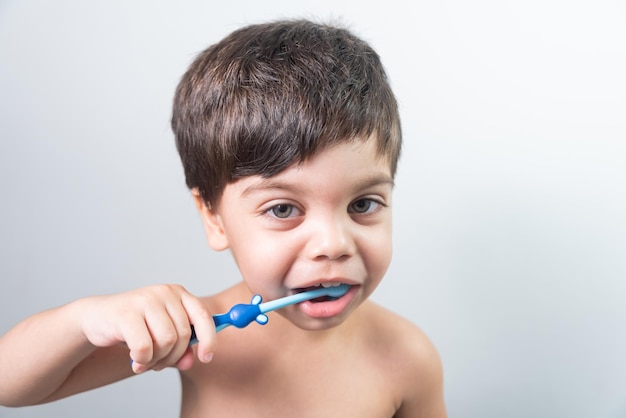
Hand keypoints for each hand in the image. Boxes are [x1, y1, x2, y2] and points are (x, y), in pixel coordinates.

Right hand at [78, 284, 215, 372]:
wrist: (97, 318)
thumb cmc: (135, 327)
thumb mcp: (161, 336)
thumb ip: (180, 349)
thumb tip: (190, 362)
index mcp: (178, 293)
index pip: (203, 315)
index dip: (209, 338)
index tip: (206, 358)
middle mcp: (164, 292)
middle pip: (183, 334)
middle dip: (173, 356)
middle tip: (159, 364)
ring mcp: (145, 300)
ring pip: (166, 341)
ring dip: (156, 360)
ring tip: (145, 361)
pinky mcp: (126, 313)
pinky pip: (144, 347)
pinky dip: (142, 360)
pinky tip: (134, 360)